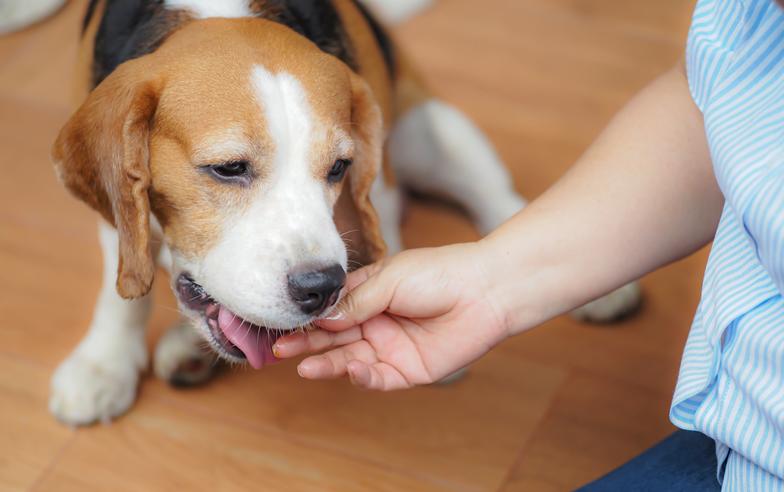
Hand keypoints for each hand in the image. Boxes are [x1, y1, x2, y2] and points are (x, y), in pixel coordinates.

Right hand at [273, 243, 509, 389]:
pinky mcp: (408, 370)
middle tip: (280, 349)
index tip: (284, 322)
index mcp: (369, 294)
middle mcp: (376, 322)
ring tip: (302, 367)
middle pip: (334, 337)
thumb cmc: (440, 273)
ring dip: (326, 363)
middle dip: (307, 343)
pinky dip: (361, 376)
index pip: (331, 309)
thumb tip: (321, 317)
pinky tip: (349, 368)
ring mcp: (390, 347)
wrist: (485, 291)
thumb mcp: (390, 279)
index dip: (309, 317)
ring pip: (349, 359)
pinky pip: (377, 377)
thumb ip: (356, 301)